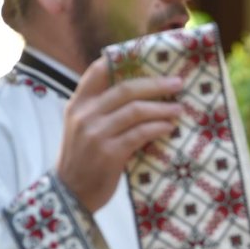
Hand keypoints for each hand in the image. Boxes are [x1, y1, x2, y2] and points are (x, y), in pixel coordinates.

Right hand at [56, 60, 183, 211]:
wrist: (70, 194)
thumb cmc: (84, 159)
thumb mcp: (83, 128)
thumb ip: (103, 111)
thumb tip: (141, 94)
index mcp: (77, 105)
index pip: (97, 72)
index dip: (121, 59)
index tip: (146, 54)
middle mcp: (85, 115)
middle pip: (125, 89)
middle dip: (155, 84)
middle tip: (177, 82)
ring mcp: (96, 134)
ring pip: (135, 110)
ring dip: (162, 107)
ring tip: (178, 108)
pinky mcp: (109, 153)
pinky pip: (139, 134)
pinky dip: (157, 128)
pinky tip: (169, 127)